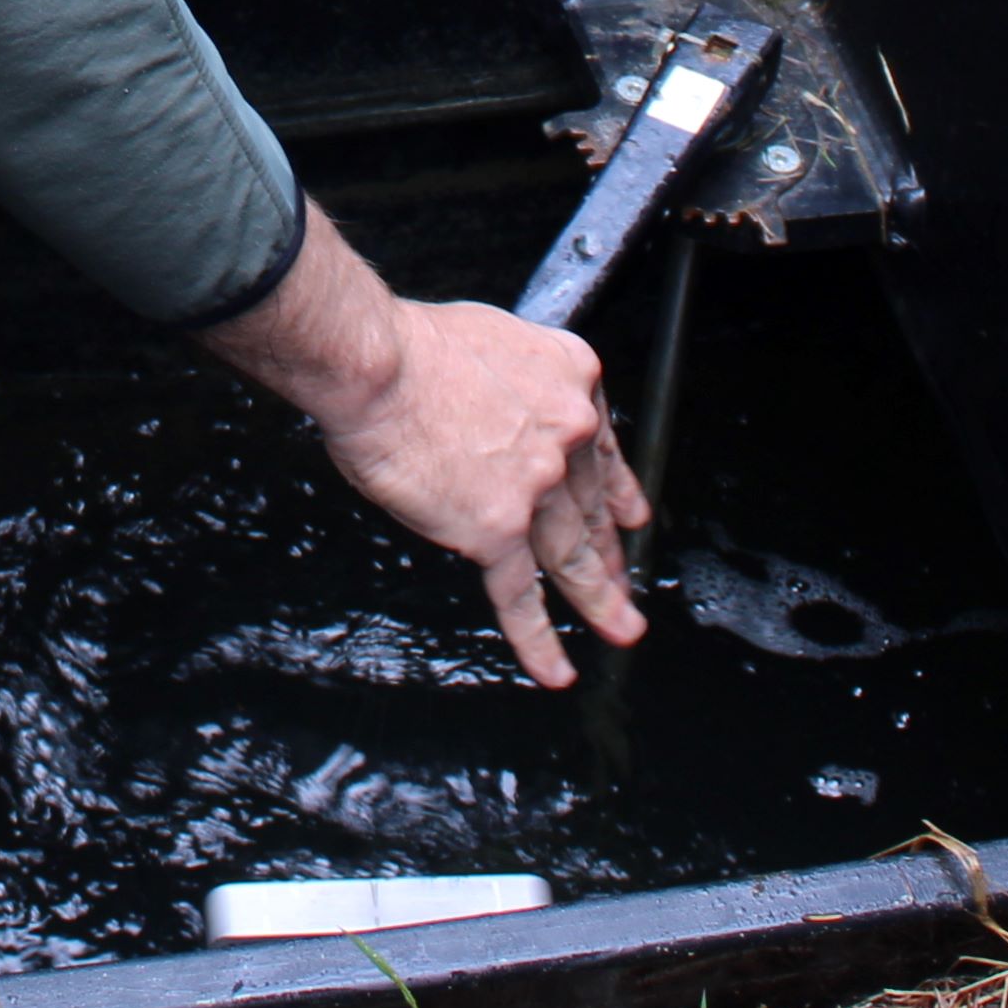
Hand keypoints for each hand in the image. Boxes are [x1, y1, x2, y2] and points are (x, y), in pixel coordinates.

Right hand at [197, 206, 649, 685]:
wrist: (377, 362)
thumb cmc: (411, 345)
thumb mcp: (495, 340)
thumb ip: (515, 387)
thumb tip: (499, 419)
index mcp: (570, 382)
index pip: (602, 450)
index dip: (618, 492)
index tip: (630, 516)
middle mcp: (565, 435)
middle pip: (592, 509)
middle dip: (611, 553)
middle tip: (626, 585)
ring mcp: (535, 487)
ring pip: (572, 556)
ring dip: (600, 598)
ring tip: (621, 628)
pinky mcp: (495, 529)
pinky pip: (521, 597)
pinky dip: (540, 639)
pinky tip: (556, 667)